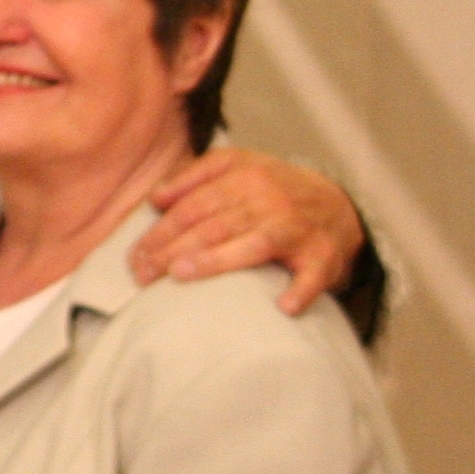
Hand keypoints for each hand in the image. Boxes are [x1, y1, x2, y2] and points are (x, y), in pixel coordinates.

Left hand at [133, 148, 364, 315]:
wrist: (338, 204)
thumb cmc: (273, 188)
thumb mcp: (236, 166)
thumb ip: (194, 177)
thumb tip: (155, 199)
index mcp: (244, 176)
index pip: (193, 206)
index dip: (161, 231)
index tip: (135, 256)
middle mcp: (270, 200)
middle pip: (212, 226)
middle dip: (171, 251)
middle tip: (142, 275)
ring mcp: (297, 229)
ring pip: (251, 246)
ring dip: (214, 262)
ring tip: (179, 277)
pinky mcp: (323, 256)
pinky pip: (312, 276)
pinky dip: (300, 291)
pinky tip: (283, 306)